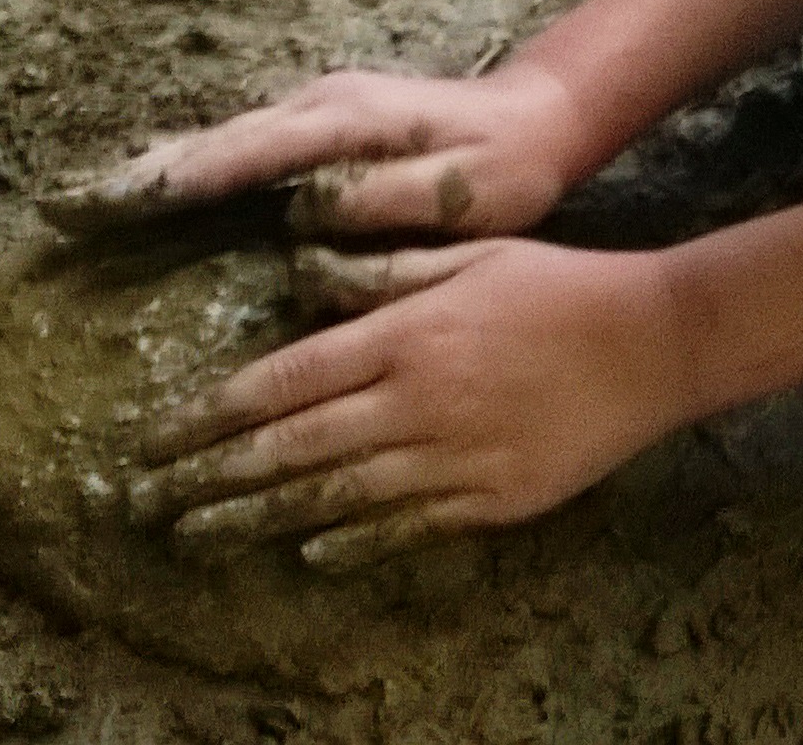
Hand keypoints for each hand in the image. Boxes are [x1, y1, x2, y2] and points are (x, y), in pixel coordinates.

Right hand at [42, 65, 582, 240]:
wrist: (540, 116)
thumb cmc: (509, 163)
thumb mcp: (467, 190)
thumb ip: (392, 198)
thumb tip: (308, 213)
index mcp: (351, 120)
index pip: (251, 152)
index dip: (183, 180)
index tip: (118, 202)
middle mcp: (323, 104)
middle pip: (217, 141)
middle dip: (140, 176)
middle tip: (63, 210)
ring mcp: (320, 108)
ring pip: (222, 141)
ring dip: (154, 172)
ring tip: (82, 206)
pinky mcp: (323, 123)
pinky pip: (242, 148)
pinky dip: (191, 168)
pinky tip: (152, 193)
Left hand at [128, 238, 693, 567]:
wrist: (652, 339)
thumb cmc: (559, 282)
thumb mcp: (472, 253)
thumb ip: (387, 271)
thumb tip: (304, 276)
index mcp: (406, 333)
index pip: (285, 380)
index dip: (212, 414)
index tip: (157, 437)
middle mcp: (416, 399)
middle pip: (294, 446)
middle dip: (213, 476)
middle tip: (150, 503)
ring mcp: (453, 455)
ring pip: (337, 494)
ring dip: (261, 517)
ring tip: (202, 533)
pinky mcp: (491, 497)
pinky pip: (405, 525)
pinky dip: (352, 539)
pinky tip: (313, 549)